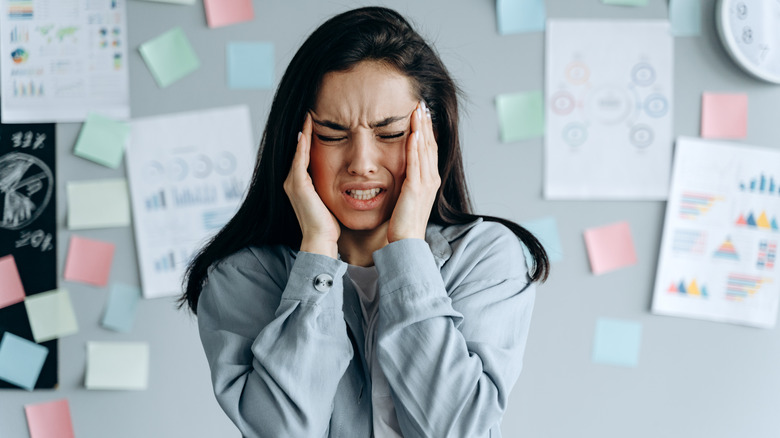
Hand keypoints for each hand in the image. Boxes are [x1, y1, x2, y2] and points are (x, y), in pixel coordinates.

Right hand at [283, 113, 339, 257]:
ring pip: (297, 152)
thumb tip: (346, 181)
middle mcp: (293, 181)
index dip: (309, 138)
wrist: (321, 241)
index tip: (316, 122)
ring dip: (303, 133)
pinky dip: (302, 146)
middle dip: (304, 131)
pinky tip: (306, 133)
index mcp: (301, 184)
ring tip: (307, 116)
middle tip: (308, 112)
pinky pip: (299, 161)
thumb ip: (332, 188)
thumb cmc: (329, 225)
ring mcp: (293, 183)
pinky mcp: (298, 186)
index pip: (305, 155)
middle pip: (298, 150)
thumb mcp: (330, 200)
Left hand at [387, 101, 440, 242]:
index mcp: (430, 180)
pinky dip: (415, 146)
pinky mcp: (416, 188)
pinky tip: (414, 132)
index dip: (427, 129)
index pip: (429, 148)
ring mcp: (425, 183)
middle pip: (430, 144)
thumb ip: (408, 181)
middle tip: (422, 103)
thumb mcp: (407, 197)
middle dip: (426, 123)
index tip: (422, 112)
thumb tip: (402, 170)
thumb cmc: (403, 223)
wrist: (406, 242)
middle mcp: (431, 179)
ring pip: (425, 149)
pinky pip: (416, 162)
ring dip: (422, 128)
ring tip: (418, 110)